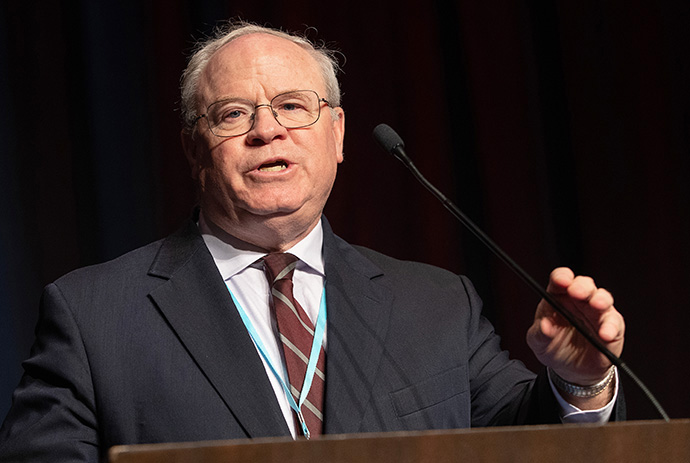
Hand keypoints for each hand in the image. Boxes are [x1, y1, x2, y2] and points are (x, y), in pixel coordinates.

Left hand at [526, 267, 624, 385]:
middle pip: (584, 284)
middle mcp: (579, 301)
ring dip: (600, 300)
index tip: (561, 281)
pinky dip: (611, 327)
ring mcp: (597, 312)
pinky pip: (615, 323)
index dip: (562, 277)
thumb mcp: (538, 342)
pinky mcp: (612, 328)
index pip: (560, 279)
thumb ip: (539, 333)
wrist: (571, 370)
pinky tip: (605, 333)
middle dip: (582, 286)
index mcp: (558, 297)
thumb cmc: (552, 347)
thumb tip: (544, 325)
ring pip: (603, 298)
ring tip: (596, 305)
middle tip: (577, 292)